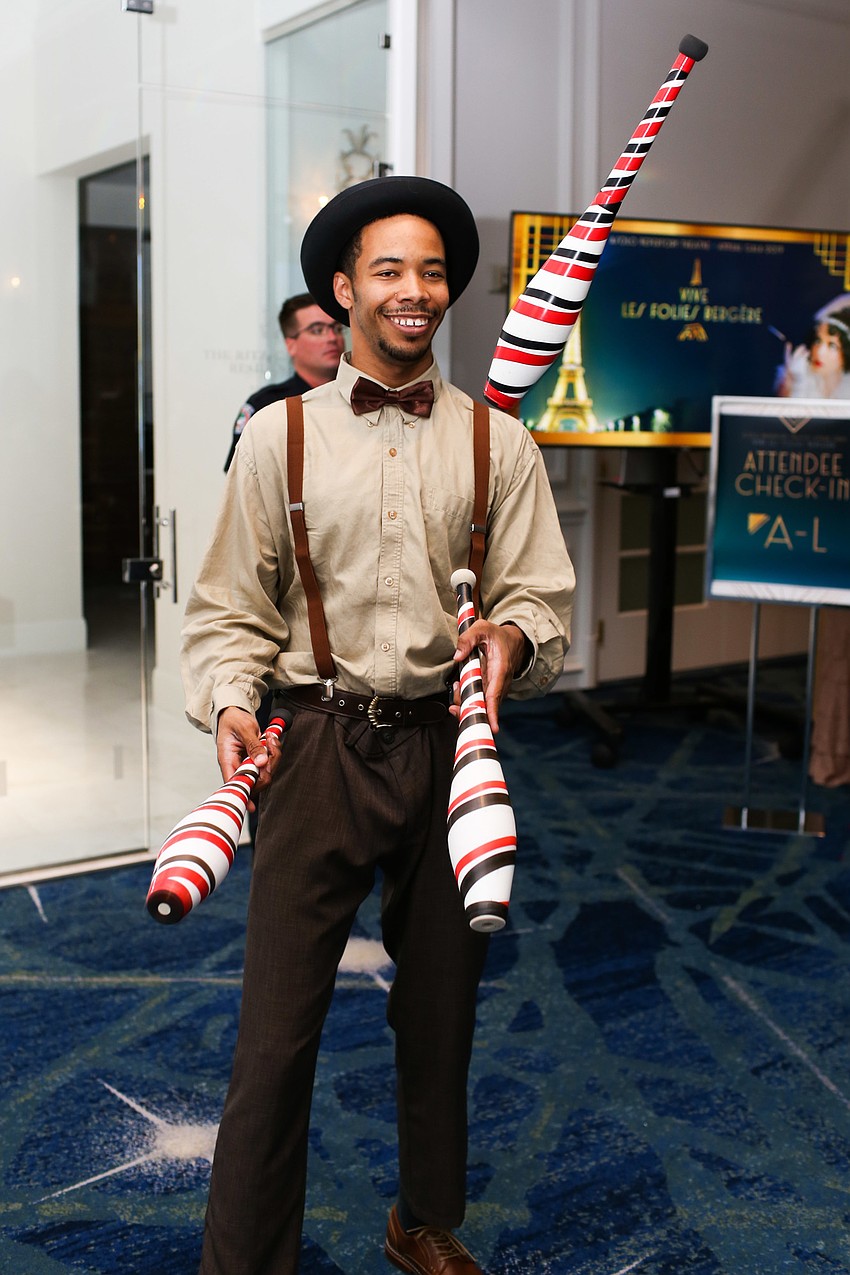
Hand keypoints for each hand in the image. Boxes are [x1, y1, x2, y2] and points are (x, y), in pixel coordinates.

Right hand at [216, 706, 280, 810]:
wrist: (234, 713)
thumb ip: (253, 745)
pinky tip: (271, 740)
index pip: (233, 783)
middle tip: (270, 745)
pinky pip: (269, 764)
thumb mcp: (244, 728)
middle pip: (255, 781)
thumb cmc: (234, 720)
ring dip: (273, 756)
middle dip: (268, 766)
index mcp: (227, 760)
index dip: (242, 795)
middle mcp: (237, 766)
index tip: (250, 806)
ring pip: (265, 773)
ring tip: (270, 738)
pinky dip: (274, 753)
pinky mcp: (256, 761)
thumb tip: (261, 763)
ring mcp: (247, 764)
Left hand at [450, 620, 526, 735]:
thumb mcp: (482, 628)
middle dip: (469, 709)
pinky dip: (467, 698)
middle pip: (485, 705)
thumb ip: (468, 638)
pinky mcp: (491, 690)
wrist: (513, 641)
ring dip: (465, 702)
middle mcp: (500, 683)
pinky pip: (479, 700)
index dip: (492, 711)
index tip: (491, 727)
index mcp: (500, 669)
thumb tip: (457, 656)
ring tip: (457, 685)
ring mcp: (496, 688)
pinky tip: (459, 687)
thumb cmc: (498, 636)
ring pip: (481, 704)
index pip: (495, 694)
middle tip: (454, 707)